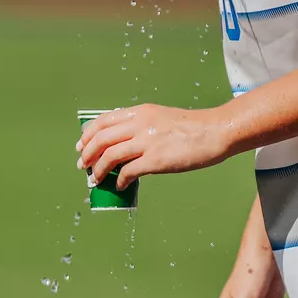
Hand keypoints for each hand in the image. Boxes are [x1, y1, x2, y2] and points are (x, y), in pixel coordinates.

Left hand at [77, 103, 233, 187]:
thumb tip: (124, 143)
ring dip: (98, 170)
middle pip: (101, 139)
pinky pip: (127, 172)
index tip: (81, 146)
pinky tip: (120, 185)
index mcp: (140, 112)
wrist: (215, 131)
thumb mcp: (161, 117)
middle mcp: (140, 124)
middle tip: (84, 166)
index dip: (88, 135)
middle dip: (88, 154)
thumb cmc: (192, 126)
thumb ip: (142, 125)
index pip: (103, 121)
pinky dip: (119, 180)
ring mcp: (147, 142)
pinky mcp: (155, 160)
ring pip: (109, 156)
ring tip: (96, 179)